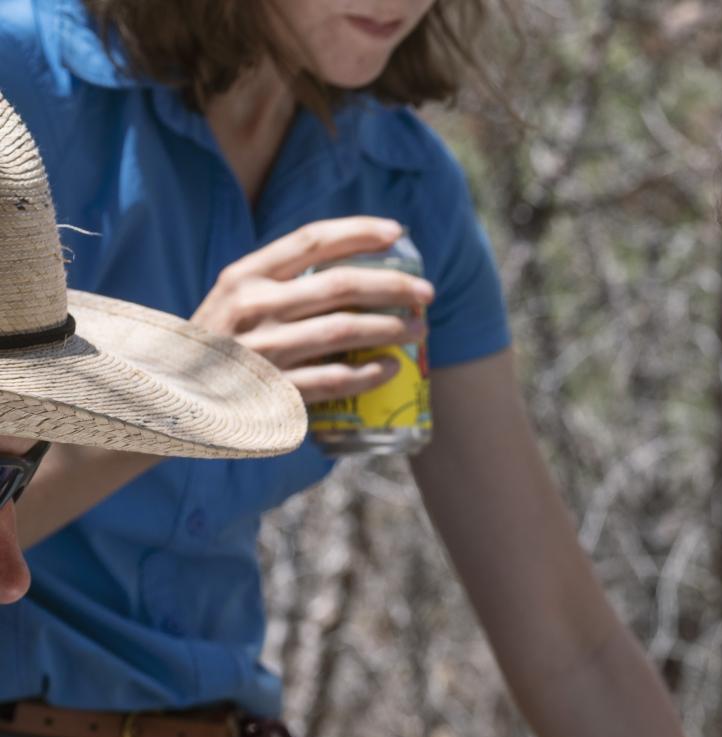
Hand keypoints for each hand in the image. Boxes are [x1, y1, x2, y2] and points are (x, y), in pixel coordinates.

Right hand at [193, 216, 434, 402]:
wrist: (170, 394)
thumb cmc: (218, 342)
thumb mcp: (235, 300)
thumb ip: (282, 283)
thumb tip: (353, 267)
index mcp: (244, 276)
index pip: (311, 241)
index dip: (358, 232)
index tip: (397, 231)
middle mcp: (252, 306)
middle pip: (340, 285)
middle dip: (392, 286)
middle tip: (426, 293)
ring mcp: (263, 349)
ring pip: (344, 329)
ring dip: (391, 328)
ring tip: (419, 329)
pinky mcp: (274, 390)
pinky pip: (335, 379)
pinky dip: (370, 373)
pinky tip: (392, 367)